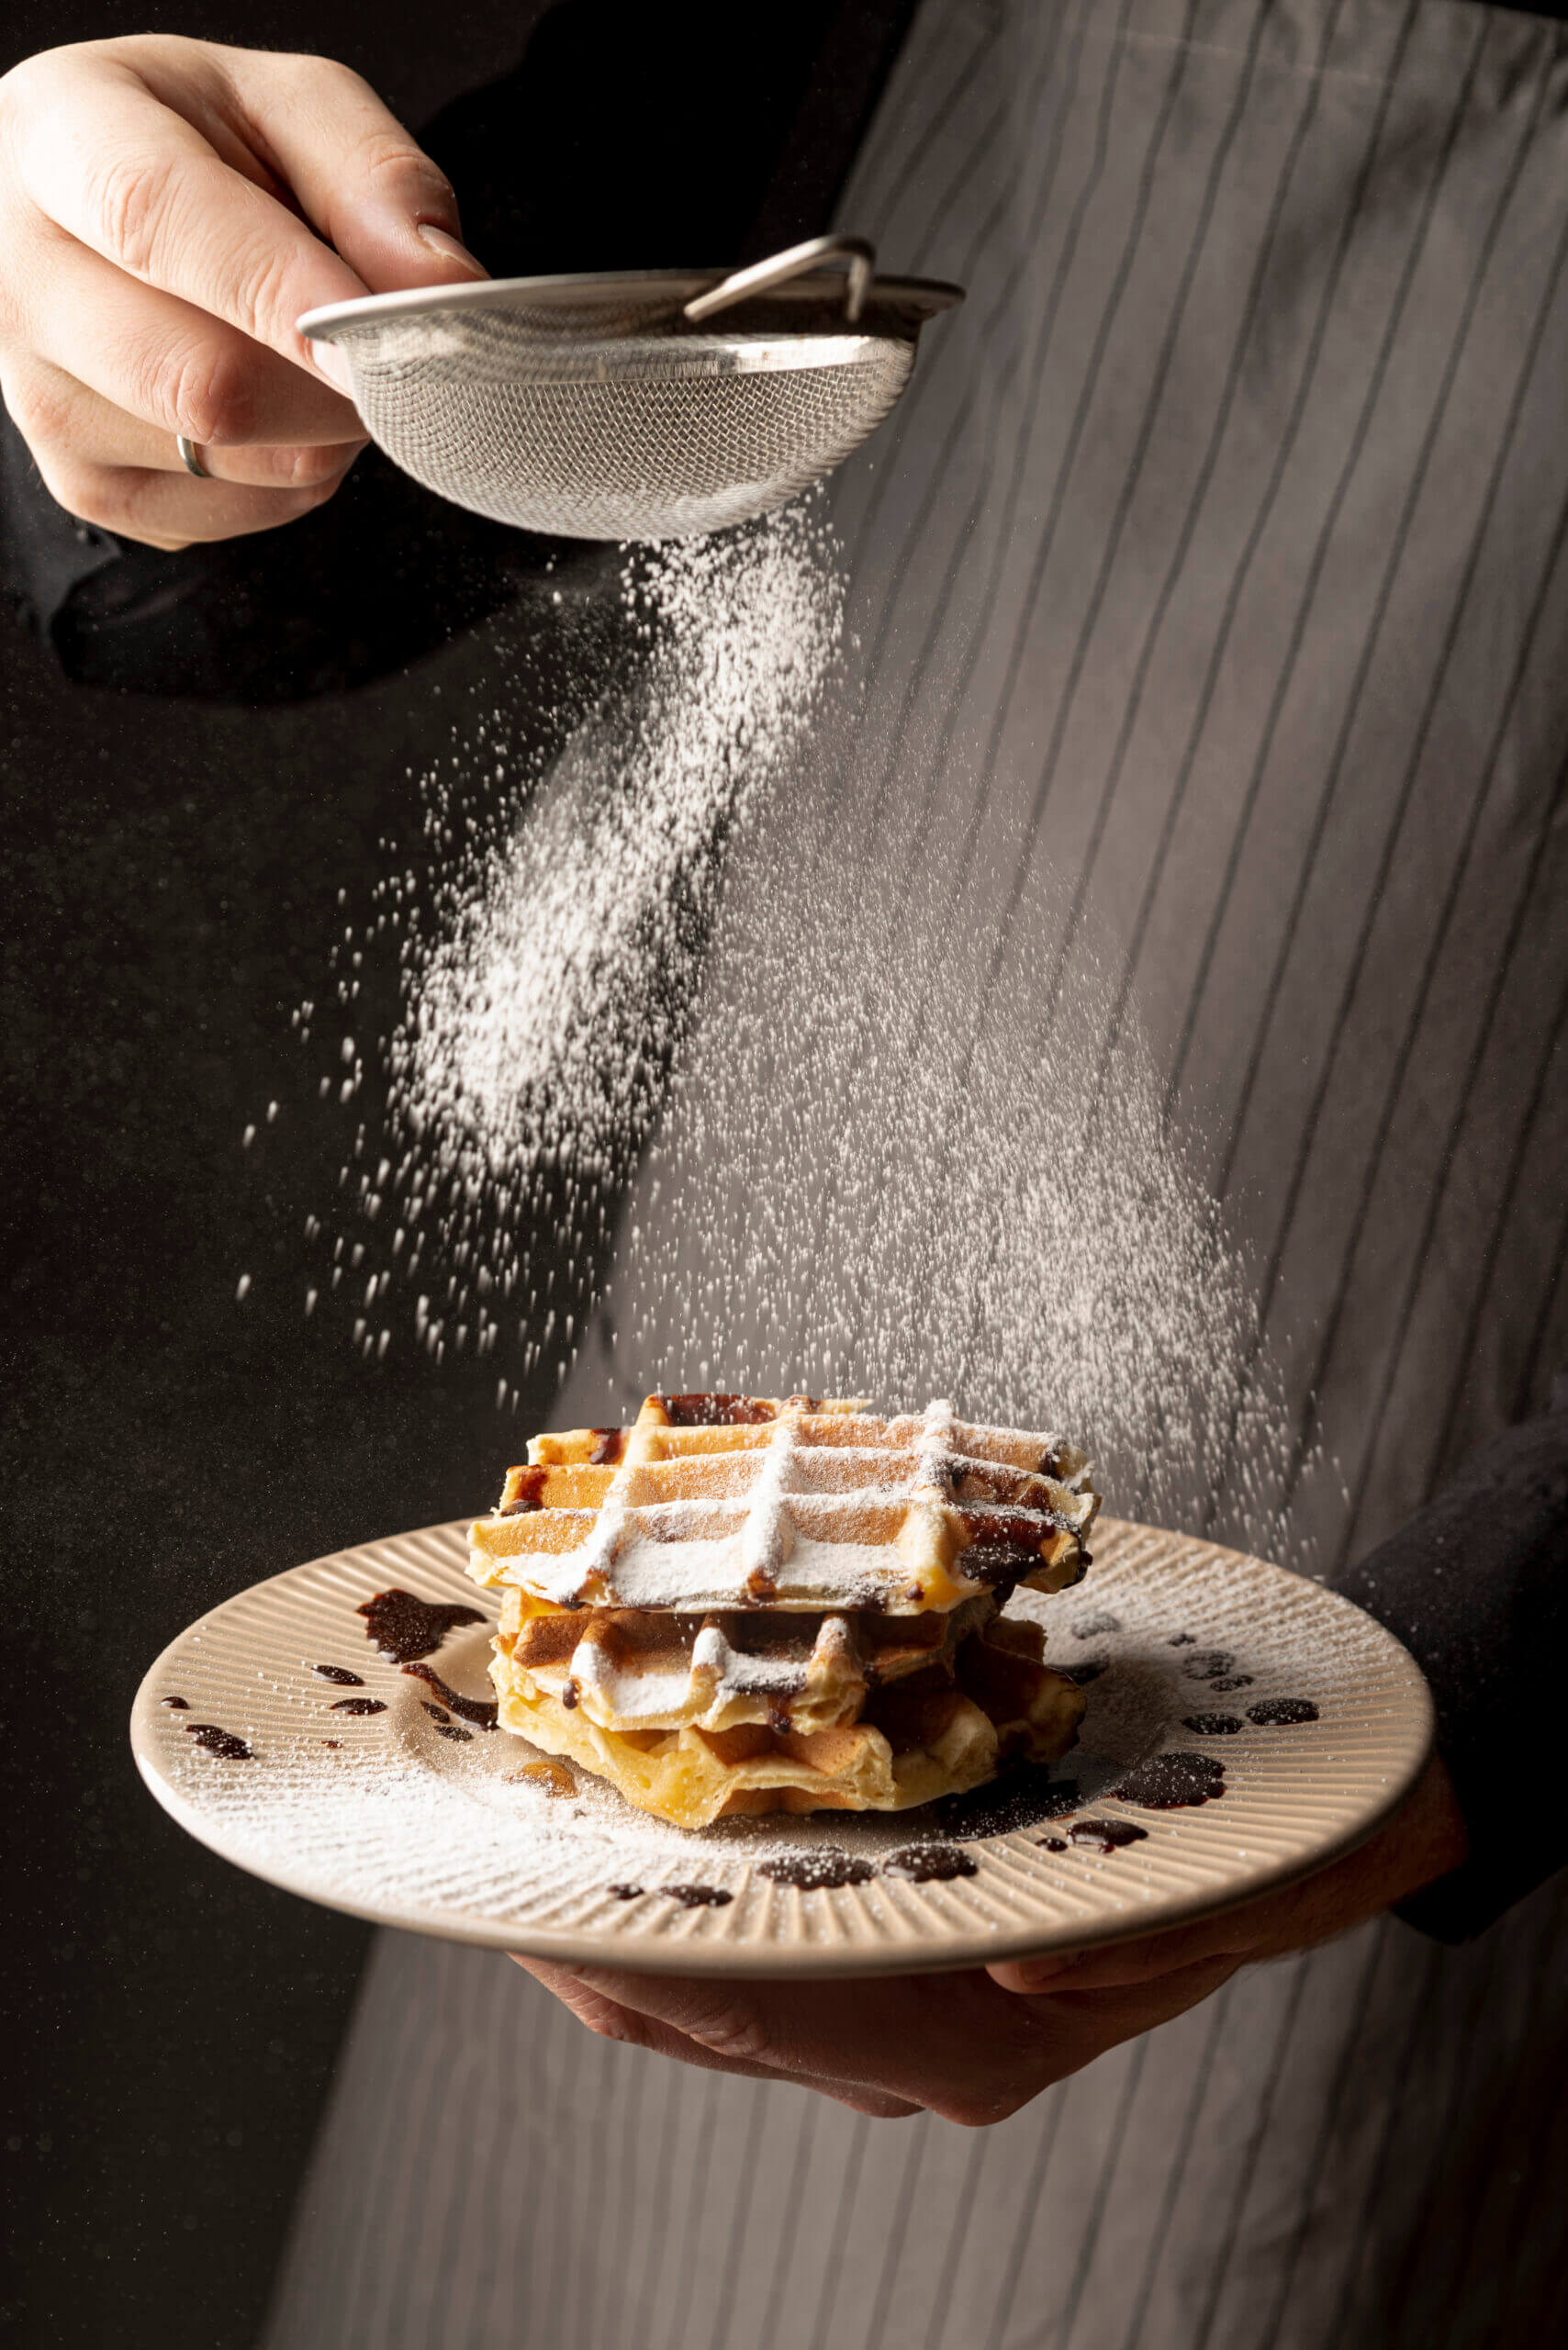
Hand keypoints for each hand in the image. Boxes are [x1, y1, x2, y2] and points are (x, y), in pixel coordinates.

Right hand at [0, 35, 485, 549]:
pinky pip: (232, 513)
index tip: (374, 337)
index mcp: (59, 139)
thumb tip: (443, 288)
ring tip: (314, 359)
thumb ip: (376, 178)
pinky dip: (291, 474)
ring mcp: (41, 399)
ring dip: (322, 429)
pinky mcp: (86, 488)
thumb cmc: (199, 150)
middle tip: (382, 348)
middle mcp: (23, 276)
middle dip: (333, 384)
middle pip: (203, 381)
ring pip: (231, 459)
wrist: (105, 207)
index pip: (156, 223)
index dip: (279, 293)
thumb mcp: (291, 110)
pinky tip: (275, 408)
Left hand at [513, 1755, 1466, 2124]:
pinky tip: (623, 1838)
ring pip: (705, 1999)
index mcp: (984, 2032)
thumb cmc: (1260, 1844)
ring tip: (520, 1835)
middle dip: (581, 1939)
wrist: (1315, 1834)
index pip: (768, 2010)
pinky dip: (667, 1907)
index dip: (638, 1958)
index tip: (533, 1894)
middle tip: (481, 1845)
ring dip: (606, 1923)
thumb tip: (1026, 1968)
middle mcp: (923, 2039)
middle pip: (703, 2014)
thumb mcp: (1223, 1881)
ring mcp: (898, 2015)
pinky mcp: (894, 1963)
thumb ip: (1134, 1942)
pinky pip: (741, 1962)